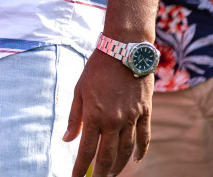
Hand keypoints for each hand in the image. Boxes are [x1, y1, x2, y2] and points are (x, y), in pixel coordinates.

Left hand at [63, 50, 151, 176]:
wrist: (124, 49)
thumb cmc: (97, 68)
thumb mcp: (79, 90)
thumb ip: (74, 117)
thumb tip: (67, 140)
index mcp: (94, 115)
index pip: (86, 150)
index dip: (80, 168)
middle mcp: (113, 120)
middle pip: (108, 156)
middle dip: (101, 172)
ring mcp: (132, 117)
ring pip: (127, 151)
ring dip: (120, 166)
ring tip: (112, 175)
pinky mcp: (145, 112)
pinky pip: (144, 137)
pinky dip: (141, 151)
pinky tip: (136, 160)